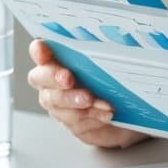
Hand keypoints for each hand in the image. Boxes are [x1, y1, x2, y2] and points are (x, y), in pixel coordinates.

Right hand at [27, 40, 148, 148]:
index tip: (42, 47)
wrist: (129, 112)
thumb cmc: (114, 81)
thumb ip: (100, 55)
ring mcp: (60, 105)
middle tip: (69, 79)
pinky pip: (75, 122)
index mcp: (59, 62)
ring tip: (97, 101)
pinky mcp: (72, 124)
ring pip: (57, 103)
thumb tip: (112, 42)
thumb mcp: (109, 64)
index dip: (38, 50)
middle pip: (40, 78)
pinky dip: (92, 116)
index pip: (40, 51)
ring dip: (77, 101)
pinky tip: (106, 113)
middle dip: (54, 77)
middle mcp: (53, 83)